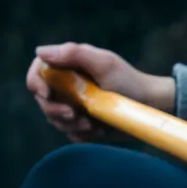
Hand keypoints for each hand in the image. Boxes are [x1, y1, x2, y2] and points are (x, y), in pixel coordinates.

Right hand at [25, 42, 175, 142]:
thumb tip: (40, 52)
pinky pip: (71, 135)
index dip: (37, 83)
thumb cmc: (129, 80)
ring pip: (55, 120)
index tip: (47, 95)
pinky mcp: (82, 125)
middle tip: (75, 115)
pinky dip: (83, 135)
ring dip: (72, 125)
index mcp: (67, 66)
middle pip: (42, 101)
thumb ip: (73, 53)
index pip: (37, 73)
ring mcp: (73, 106)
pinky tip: (99, 129)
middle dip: (55, 111)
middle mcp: (66, 86)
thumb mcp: (104, 63)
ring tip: (93, 122)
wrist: (150, 105)